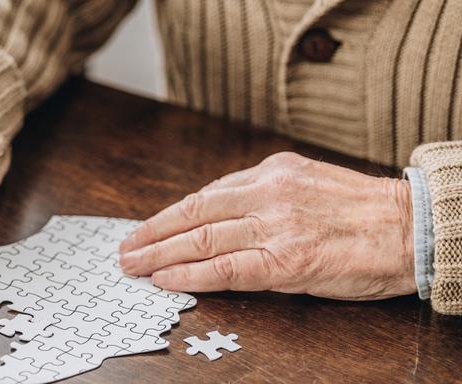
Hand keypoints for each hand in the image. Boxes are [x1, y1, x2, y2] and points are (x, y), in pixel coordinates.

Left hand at [119, 152, 416, 299]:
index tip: (145, 228)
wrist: (412, 228)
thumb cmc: (363, 211)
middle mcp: (267, 194)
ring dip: (159, 254)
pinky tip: (166, 279)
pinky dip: (190, 275)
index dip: (168, 215)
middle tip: (125, 249)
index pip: (205, 195)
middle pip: (193, 215)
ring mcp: (274, 227)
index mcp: (271, 172)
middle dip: (151, 233)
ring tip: (133, 266)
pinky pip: (226, 269)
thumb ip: (264, 193)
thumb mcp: (307, 182)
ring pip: (201, 239)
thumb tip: (218, 213)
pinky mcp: (286, 261)